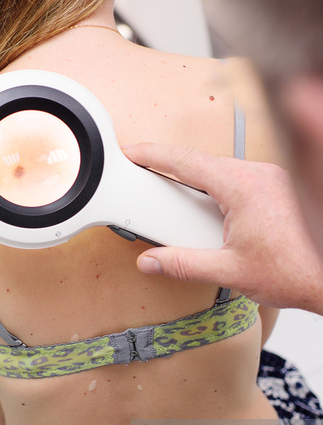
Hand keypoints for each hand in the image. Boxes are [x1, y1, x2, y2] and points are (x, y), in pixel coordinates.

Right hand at [123, 143, 322, 312]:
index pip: (186, 161)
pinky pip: (234, 176)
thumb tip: (151, 261)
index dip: (153, 154)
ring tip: (174, 198)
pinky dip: (214, 186)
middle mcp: (258, 175)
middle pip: (200, 163)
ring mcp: (269, 178)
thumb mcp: (227, 272)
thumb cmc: (292, 273)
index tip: (133, 152)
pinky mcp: (275, 187)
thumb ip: (182, 264)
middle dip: (170, 169)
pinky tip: (206, 204)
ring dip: (194, 180)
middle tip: (144, 175)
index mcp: (242, 187)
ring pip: (218, 169)